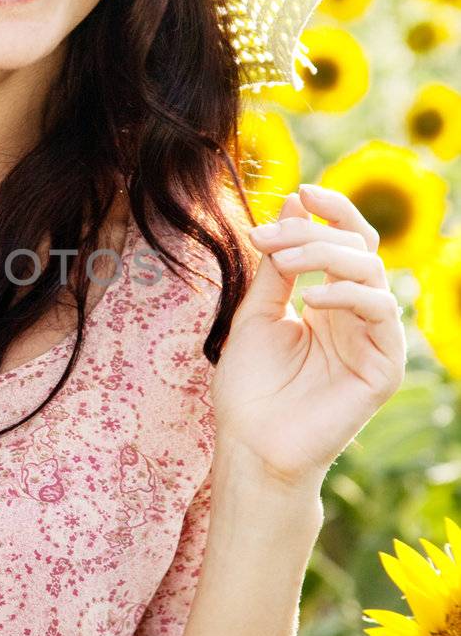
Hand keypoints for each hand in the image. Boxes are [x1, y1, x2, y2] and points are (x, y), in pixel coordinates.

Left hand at [210, 184, 406, 489]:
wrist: (251, 445)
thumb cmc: (250, 388)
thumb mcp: (256, 313)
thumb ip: (277, 264)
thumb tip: (294, 203)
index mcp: (330, 302)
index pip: (346, 241)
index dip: (330, 210)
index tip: (299, 190)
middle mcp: (356, 316)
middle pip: (357, 248)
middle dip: (312, 232)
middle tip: (267, 236)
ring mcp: (373, 339)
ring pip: (371, 272)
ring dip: (325, 255)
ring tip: (284, 261)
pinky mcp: (384, 366)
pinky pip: (381, 313)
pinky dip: (349, 296)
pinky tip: (313, 300)